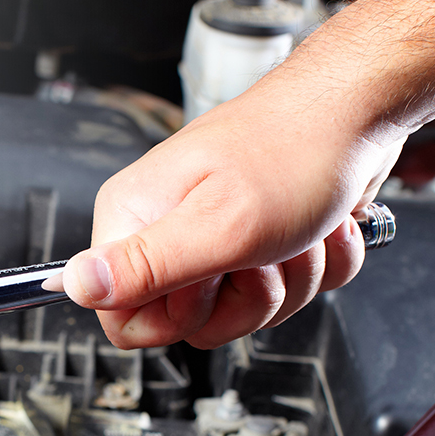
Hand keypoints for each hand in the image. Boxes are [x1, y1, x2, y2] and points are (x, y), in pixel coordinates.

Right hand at [47, 79, 405, 349]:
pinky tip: (321, 229)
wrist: (360, 113)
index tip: (207, 279)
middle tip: (261, 251)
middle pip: (188, 322)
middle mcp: (166, 229)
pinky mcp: (257, 243)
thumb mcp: (217, 223)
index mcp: (136, 218)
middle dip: (246, 298)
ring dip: (291, 280)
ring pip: (242, 310)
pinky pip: (284, 293)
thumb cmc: (293, 149)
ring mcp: (214, 238)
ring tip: (298, 232)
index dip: (172, 315)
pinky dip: (318, 267)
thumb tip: (74, 284)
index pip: (119, 315)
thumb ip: (143, 266)